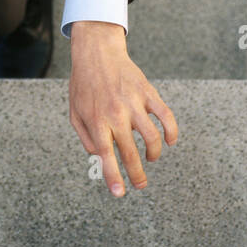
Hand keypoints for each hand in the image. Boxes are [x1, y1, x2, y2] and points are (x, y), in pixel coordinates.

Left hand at [69, 21, 177, 197]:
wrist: (97, 52)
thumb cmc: (84, 85)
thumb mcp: (75, 113)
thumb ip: (86, 138)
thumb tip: (100, 159)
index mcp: (97, 121)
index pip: (106, 156)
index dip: (114, 177)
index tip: (120, 193)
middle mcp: (116, 114)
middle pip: (131, 153)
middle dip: (138, 175)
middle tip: (141, 185)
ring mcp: (134, 103)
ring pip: (152, 138)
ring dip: (153, 154)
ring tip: (150, 158)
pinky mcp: (148, 93)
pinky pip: (166, 116)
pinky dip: (171, 131)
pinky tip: (169, 141)